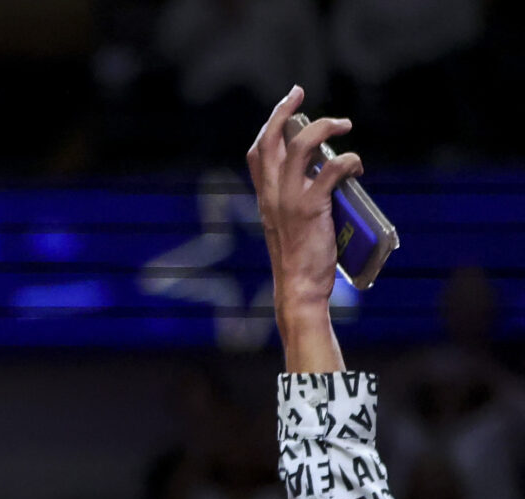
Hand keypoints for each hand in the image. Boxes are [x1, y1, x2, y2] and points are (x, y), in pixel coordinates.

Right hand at [246, 87, 356, 367]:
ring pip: (301, 146)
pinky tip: (357, 164)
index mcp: (265, 198)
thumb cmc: (302, 261)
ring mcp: (289, 200)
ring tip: (343, 125)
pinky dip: (348, 160)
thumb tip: (330, 173)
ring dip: (324, 128)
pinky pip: (331, 169)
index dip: (270, 124)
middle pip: (271, 140)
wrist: (299, 288)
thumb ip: (302, 199)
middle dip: (285, 111)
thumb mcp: (293, 224)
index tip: (288, 105)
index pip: (258, 152)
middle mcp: (271, 195)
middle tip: (300, 94)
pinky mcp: (311, 208)